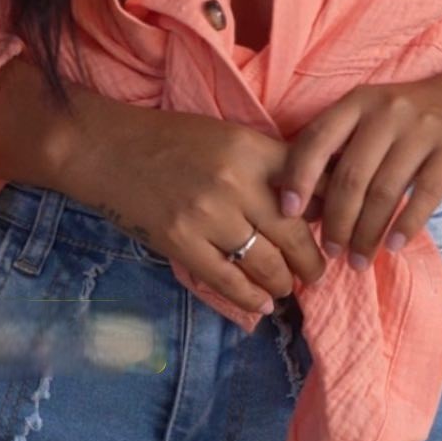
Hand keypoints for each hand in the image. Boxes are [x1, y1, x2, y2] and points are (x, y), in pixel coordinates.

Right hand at [64, 94, 329, 316]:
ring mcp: (207, 216)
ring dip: (283, 283)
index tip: (335, 231)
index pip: (310, 188)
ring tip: (286, 287)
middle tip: (316, 273)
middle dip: (312, 262)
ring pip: (267, 265)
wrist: (106, 148)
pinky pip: (229, 281)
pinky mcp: (181, 243)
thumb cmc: (170, 140)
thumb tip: (316, 202)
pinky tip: (261, 303)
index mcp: (251, 149)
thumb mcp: (227, 137)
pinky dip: (251, 298)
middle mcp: (235, 182)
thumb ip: (268, 164)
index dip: (331, 215)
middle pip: (295, 235)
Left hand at [274, 61, 441, 268]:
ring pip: (385, 191)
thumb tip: (301, 197)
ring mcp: (422, 128)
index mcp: (358, 101)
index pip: (317, 139)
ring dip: (368, 233)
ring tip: (358, 260)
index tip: (288, 212)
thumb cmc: (413, 118)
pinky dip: (406, 225)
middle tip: (330, 251)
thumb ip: (342, 144)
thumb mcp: (374, 115)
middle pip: (351, 175)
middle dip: (336, 220)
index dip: (298, 177)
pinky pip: (424, 194)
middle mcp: (387, 110)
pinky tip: (393, 246)